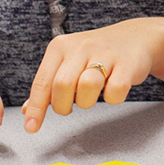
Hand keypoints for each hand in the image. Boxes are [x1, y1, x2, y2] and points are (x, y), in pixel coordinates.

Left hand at [22, 19, 163, 132]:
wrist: (135, 37)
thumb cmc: (96, 54)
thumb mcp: (68, 62)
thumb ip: (48, 85)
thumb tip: (27, 110)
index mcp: (61, 46)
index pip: (42, 81)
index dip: (36, 108)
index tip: (32, 127)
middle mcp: (81, 46)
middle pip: (62, 85)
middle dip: (63, 105)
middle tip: (70, 106)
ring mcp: (105, 53)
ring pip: (87, 87)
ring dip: (87, 101)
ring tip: (91, 95)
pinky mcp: (127, 63)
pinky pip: (115, 91)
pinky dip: (112, 98)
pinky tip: (112, 89)